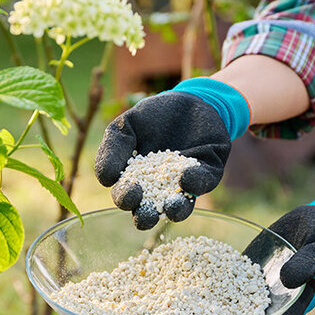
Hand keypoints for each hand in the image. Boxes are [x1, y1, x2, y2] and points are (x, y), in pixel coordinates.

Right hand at [95, 78, 249, 228]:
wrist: (189, 98)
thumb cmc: (152, 116)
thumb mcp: (125, 127)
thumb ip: (112, 150)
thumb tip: (106, 180)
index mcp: (136, 181)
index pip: (127, 197)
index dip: (125, 199)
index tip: (129, 191)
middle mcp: (160, 190)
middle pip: (150, 213)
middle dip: (146, 216)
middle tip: (145, 212)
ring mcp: (185, 185)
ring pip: (180, 207)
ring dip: (175, 210)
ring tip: (171, 207)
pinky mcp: (208, 174)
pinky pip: (203, 183)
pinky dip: (195, 182)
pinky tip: (186, 175)